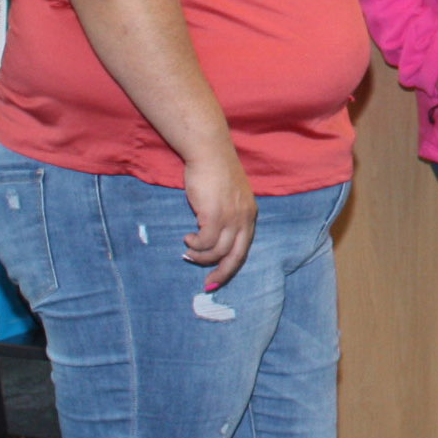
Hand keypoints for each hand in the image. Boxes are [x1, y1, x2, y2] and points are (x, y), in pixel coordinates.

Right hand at [182, 146, 257, 291]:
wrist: (209, 153)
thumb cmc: (215, 172)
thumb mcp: (228, 197)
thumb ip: (226, 214)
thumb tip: (213, 236)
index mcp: (250, 214)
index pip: (244, 248)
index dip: (231, 265)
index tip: (217, 278)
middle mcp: (245, 218)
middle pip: (236, 256)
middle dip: (222, 274)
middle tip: (208, 284)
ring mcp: (231, 217)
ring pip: (217, 251)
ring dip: (200, 255)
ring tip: (188, 248)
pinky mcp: (215, 214)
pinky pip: (205, 241)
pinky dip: (195, 245)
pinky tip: (187, 238)